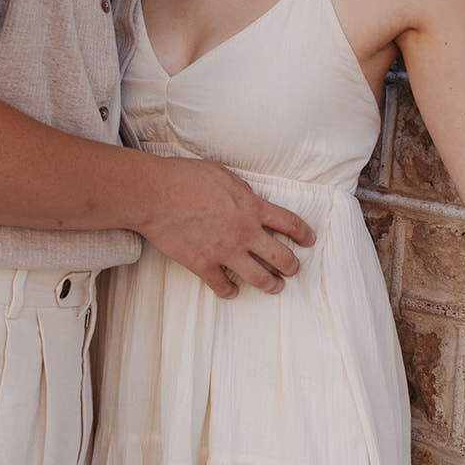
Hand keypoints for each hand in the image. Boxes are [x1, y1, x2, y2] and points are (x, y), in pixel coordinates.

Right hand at [138, 157, 315, 297]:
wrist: (154, 194)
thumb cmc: (184, 177)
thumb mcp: (222, 173)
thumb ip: (241, 189)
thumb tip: (248, 198)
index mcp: (251, 207)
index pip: (290, 223)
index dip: (304, 234)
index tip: (309, 240)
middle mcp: (245, 232)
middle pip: (282, 258)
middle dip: (292, 266)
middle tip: (292, 269)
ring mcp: (225, 251)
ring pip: (261, 279)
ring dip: (271, 285)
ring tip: (274, 286)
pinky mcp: (204, 265)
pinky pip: (223, 286)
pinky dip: (230, 291)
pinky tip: (231, 290)